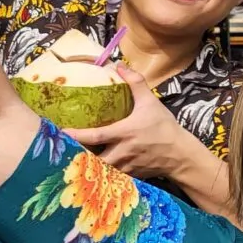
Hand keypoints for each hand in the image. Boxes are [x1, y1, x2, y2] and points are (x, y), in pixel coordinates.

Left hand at [69, 71, 200, 182]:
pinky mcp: (130, 175)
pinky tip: (92, 172)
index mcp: (124, 133)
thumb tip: (119, 65)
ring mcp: (126, 166)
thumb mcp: (151, 102)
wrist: (181, 155)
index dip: (76, 135)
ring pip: (100, 171)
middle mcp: (122, 152)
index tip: (61, 132)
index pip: (95, 136)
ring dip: (87, 167)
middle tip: (62, 152)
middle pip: (93, 159)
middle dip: (77, 157)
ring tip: (72, 162)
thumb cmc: (164, 127)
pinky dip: (101, 175)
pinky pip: (111, 177)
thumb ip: (135, 82)